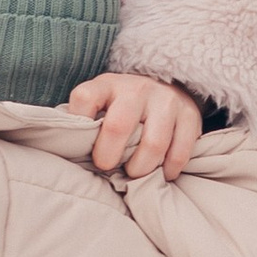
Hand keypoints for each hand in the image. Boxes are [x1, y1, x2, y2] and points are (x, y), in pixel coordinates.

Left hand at [68, 71, 206, 180]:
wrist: (165, 85)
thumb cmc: (122, 105)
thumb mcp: (100, 102)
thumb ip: (85, 121)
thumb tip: (66, 151)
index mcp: (108, 84)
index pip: (84, 98)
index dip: (78, 125)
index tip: (81, 145)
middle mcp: (137, 89)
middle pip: (118, 126)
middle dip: (109, 157)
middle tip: (108, 167)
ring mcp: (166, 100)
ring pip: (153, 145)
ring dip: (140, 168)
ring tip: (135, 172)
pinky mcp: (190, 115)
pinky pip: (179, 152)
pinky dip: (168, 170)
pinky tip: (160, 172)